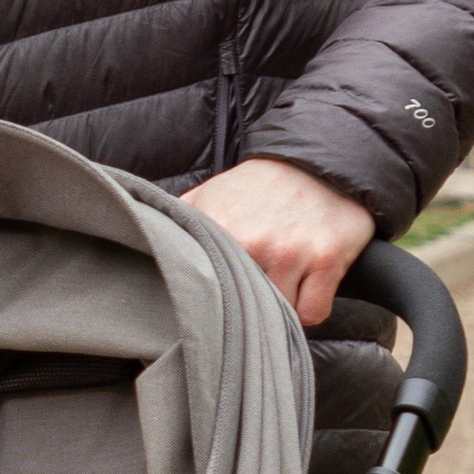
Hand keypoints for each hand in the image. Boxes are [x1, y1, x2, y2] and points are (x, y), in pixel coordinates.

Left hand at [186, 156, 374, 329]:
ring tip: (282, 281)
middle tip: (254, 289)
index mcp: (219, 230)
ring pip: (279, 314)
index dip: (212, 301)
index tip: (218, 299)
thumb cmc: (257, 186)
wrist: (314, 159)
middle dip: (247, 305)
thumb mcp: (207, 196)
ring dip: (280, 307)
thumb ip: (177, 226)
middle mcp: (253, 243)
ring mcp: (292, 252)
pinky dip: (309, 308)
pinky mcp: (327, 259)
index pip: (205, 292)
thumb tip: (146, 247)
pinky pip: (313, 312)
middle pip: (243, 309)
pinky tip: (305, 287)